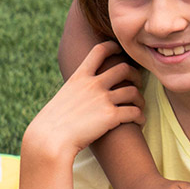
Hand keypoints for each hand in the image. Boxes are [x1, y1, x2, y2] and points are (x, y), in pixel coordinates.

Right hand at [25, 41, 143, 162]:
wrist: (48, 141)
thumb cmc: (51, 125)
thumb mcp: (62, 98)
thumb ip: (75, 91)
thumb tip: (79, 94)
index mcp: (79, 77)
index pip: (99, 51)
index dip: (113, 47)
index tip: (120, 50)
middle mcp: (93, 84)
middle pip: (124, 68)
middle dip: (135, 74)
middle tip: (137, 83)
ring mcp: (103, 99)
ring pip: (133, 91)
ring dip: (140, 99)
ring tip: (140, 106)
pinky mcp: (111, 116)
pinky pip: (135, 112)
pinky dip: (141, 116)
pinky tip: (140, 121)